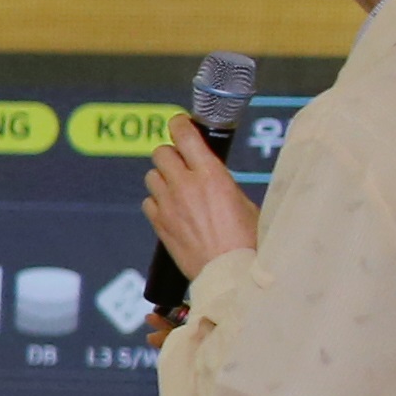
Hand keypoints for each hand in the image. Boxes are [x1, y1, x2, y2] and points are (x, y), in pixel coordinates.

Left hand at [145, 117, 260, 289]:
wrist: (230, 272)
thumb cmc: (247, 240)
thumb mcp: (243, 201)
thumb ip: (221, 182)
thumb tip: (211, 176)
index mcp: (211, 174)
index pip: (184, 135)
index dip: (180, 125)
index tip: (180, 124)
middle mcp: (185, 185)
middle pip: (161, 153)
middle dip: (171, 154)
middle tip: (183, 162)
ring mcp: (168, 204)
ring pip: (151, 176)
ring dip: (162, 178)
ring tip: (179, 189)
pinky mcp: (159, 224)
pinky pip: (148, 202)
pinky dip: (157, 202)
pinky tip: (172, 210)